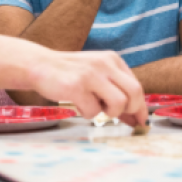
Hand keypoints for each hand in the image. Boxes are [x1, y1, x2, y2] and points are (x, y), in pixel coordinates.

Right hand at [27, 49, 147, 127]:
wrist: (39, 65)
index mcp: (112, 60)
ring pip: (118, 103)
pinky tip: (77, 103)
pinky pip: (93, 111)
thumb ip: (115, 92)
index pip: (136, 85)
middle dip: (131, 110)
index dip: (141, 106)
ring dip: (108, 113)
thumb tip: (135, 118)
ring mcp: (91, 75)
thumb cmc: (71, 74)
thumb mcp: (97, 76)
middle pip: (134, 93)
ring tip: (94, 107)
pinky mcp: (76, 86)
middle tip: (117, 116)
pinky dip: (86, 113)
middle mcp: (105, 64)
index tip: (141, 121)